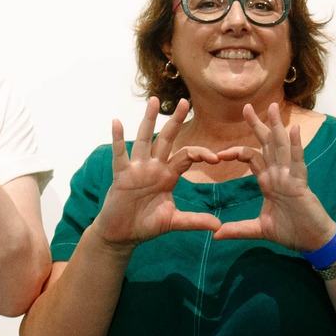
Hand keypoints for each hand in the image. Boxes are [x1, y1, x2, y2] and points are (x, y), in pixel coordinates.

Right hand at [90, 97, 225, 249]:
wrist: (122, 235)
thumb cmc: (146, 225)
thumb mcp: (174, 221)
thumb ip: (195, 221)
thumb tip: (219, 226)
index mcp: (168, 175)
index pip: (187, 156)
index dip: (201, 154)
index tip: (216, 158)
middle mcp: (154, 167)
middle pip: (166, 139)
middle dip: (176, 121)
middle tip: (186, 102)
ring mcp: (137, 169)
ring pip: (144, 139)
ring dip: (149, 120)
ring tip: (153, 100)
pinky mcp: (122, 175)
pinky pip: (120, 155)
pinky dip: (118, 139)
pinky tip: (117, 122)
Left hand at [209, 103, 335, 251]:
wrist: (313, 242)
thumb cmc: (292, 232)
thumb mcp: (259, 230)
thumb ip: (238, 229)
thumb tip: (215, 235)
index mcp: (269, 182)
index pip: (252, 158)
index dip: (237, 152)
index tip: (219, 155)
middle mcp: (279, 174)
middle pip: (266, 145)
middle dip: (257, 125)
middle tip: (246, 107)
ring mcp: (291, 177)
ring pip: (282, 147)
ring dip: (277, 127)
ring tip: (272, 107)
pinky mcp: (301, 185)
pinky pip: (298, 162)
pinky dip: (296, 146)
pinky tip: (293, 130)